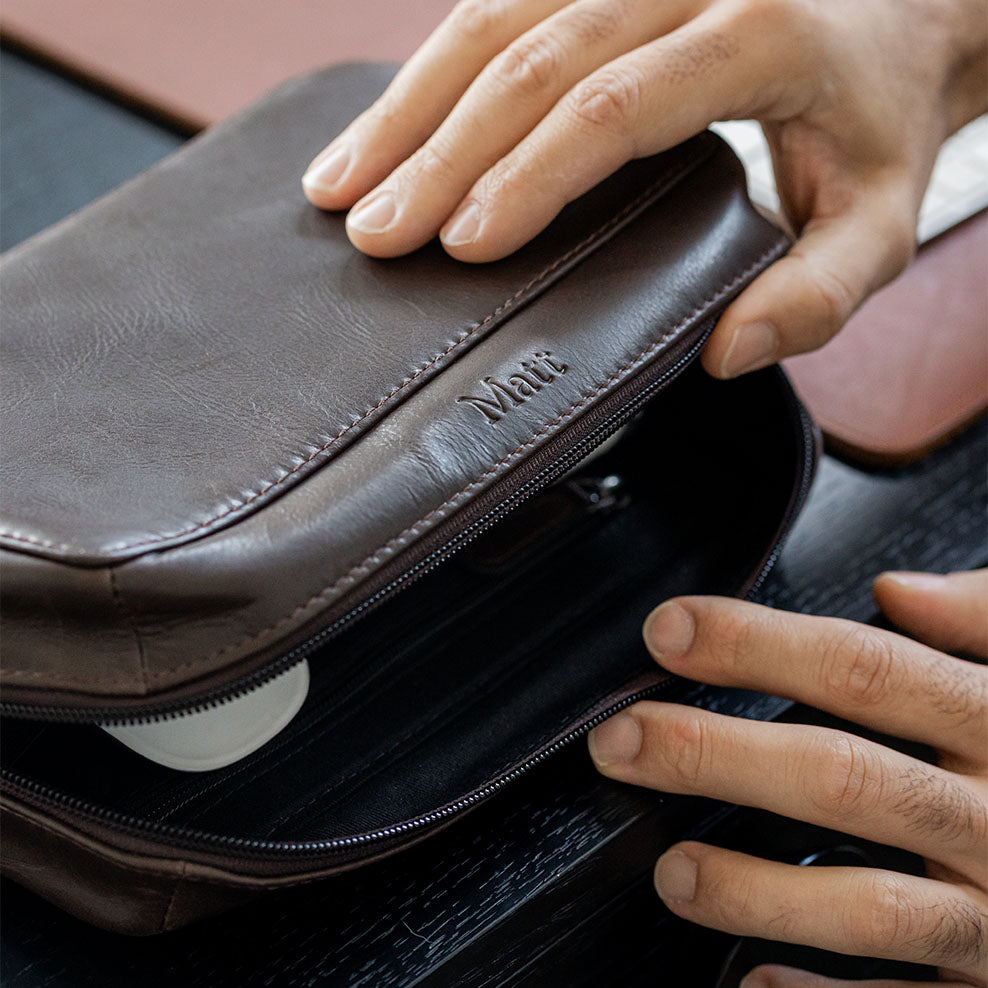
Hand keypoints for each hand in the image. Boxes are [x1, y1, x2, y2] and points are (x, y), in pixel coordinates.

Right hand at [301, 0, 985, 376]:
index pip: (617, 106)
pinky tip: (379, 127)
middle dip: (439, 152)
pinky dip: (427, 70)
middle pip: (533, 56)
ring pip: (493, 14)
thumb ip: (820, 292)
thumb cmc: (879, 116)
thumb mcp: (881, 217)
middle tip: (374, 231)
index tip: (464, 245)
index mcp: (761, 29)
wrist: (902, 7)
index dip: (531, 175)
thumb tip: (730, 351)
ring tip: (340, 185)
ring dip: (408, 106)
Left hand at [587, 569, 987, 985]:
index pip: (863, 667)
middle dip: (716, 755)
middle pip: (840, 777)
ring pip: (868, 906)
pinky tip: (751, 985)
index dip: (758, 644)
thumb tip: (900, 587)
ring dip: (756, 891)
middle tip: (620, 740)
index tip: (669, 630)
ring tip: (670, 872)